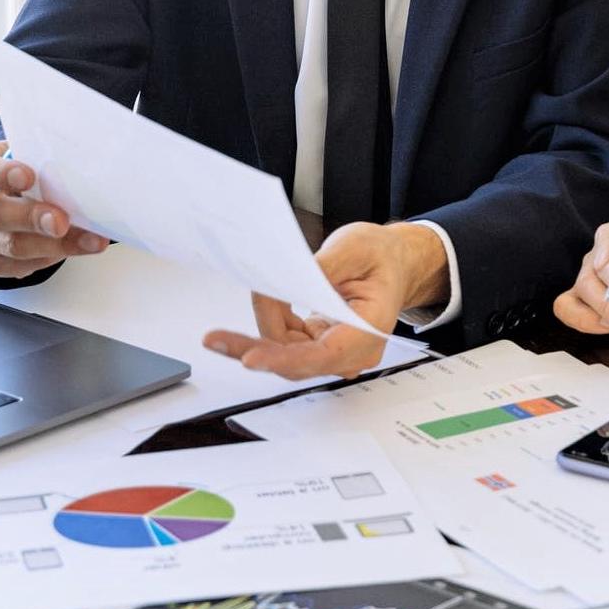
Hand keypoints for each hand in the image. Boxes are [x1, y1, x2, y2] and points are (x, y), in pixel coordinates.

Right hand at [0, 139, 108, 278]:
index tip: (27, 176)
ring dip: (52, 245)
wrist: (14, 191)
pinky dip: (50, 259)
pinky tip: (75, 248)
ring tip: (88, 240)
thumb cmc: (26, 166)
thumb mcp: (29, 151)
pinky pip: (18, 266)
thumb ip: (42, 156)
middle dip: (31, 219)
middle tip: (61, 221)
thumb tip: (80, 163)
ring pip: (9, 246)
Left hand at [203, 221, 446, 381]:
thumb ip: (320, 269)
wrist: (393, 261)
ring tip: (243, 307)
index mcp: (371, 329)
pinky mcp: (319, 345)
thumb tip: (281, 281)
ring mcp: (335, 351)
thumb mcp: (354, 247)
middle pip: (296, 361)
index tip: (250, 357)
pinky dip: (270, 323)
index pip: (325, 355)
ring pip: (285, 356)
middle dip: (254, 348)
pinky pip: (285, 343)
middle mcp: (353, 350)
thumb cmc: (380, 256)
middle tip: (215, 339)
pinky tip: (262, 302)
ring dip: (258, 334)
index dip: (285, 359)